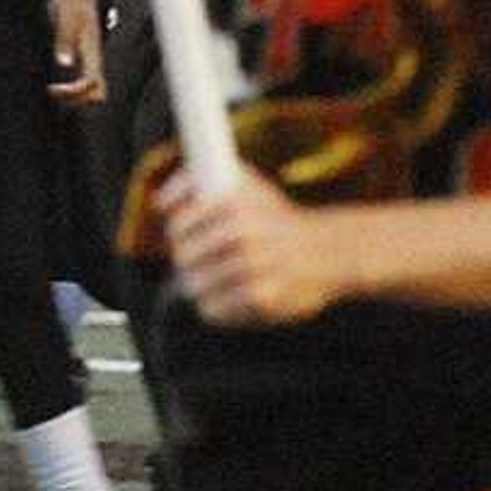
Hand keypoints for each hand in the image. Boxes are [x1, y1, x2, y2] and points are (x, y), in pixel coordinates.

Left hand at [46, 0, 104, 106]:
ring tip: (52, 91)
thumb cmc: (72, 0)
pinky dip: (70, 87)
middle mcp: (93, 58)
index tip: (53, 89)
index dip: (74, 94)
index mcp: (92, 52)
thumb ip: (65, 39)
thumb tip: (64, 64)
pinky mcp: (80, 53)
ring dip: (74, 96)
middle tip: (53, 92)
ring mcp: (88, 57)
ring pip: (91, 89)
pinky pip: (82, 79)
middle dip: (76, 100)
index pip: (92, 86)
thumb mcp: (66, 18)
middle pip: (96, 93)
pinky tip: (53, 83)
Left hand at [157, 165, 340, 326]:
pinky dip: (216, 306)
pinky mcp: (261, 299)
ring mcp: (253, 267)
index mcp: (235, 202)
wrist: (330, 252)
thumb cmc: (278, 217)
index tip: (182, 236)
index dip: (176, 232)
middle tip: (197, 260)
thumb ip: (200, 181)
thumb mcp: (247, 184)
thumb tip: (159, 203)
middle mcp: (243, 233)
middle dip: (187, 259)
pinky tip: (229, 297)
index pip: (178, 225)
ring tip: (215, 278)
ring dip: (200, 284)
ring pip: (194, 285)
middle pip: (183, 256)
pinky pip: (213, 309)